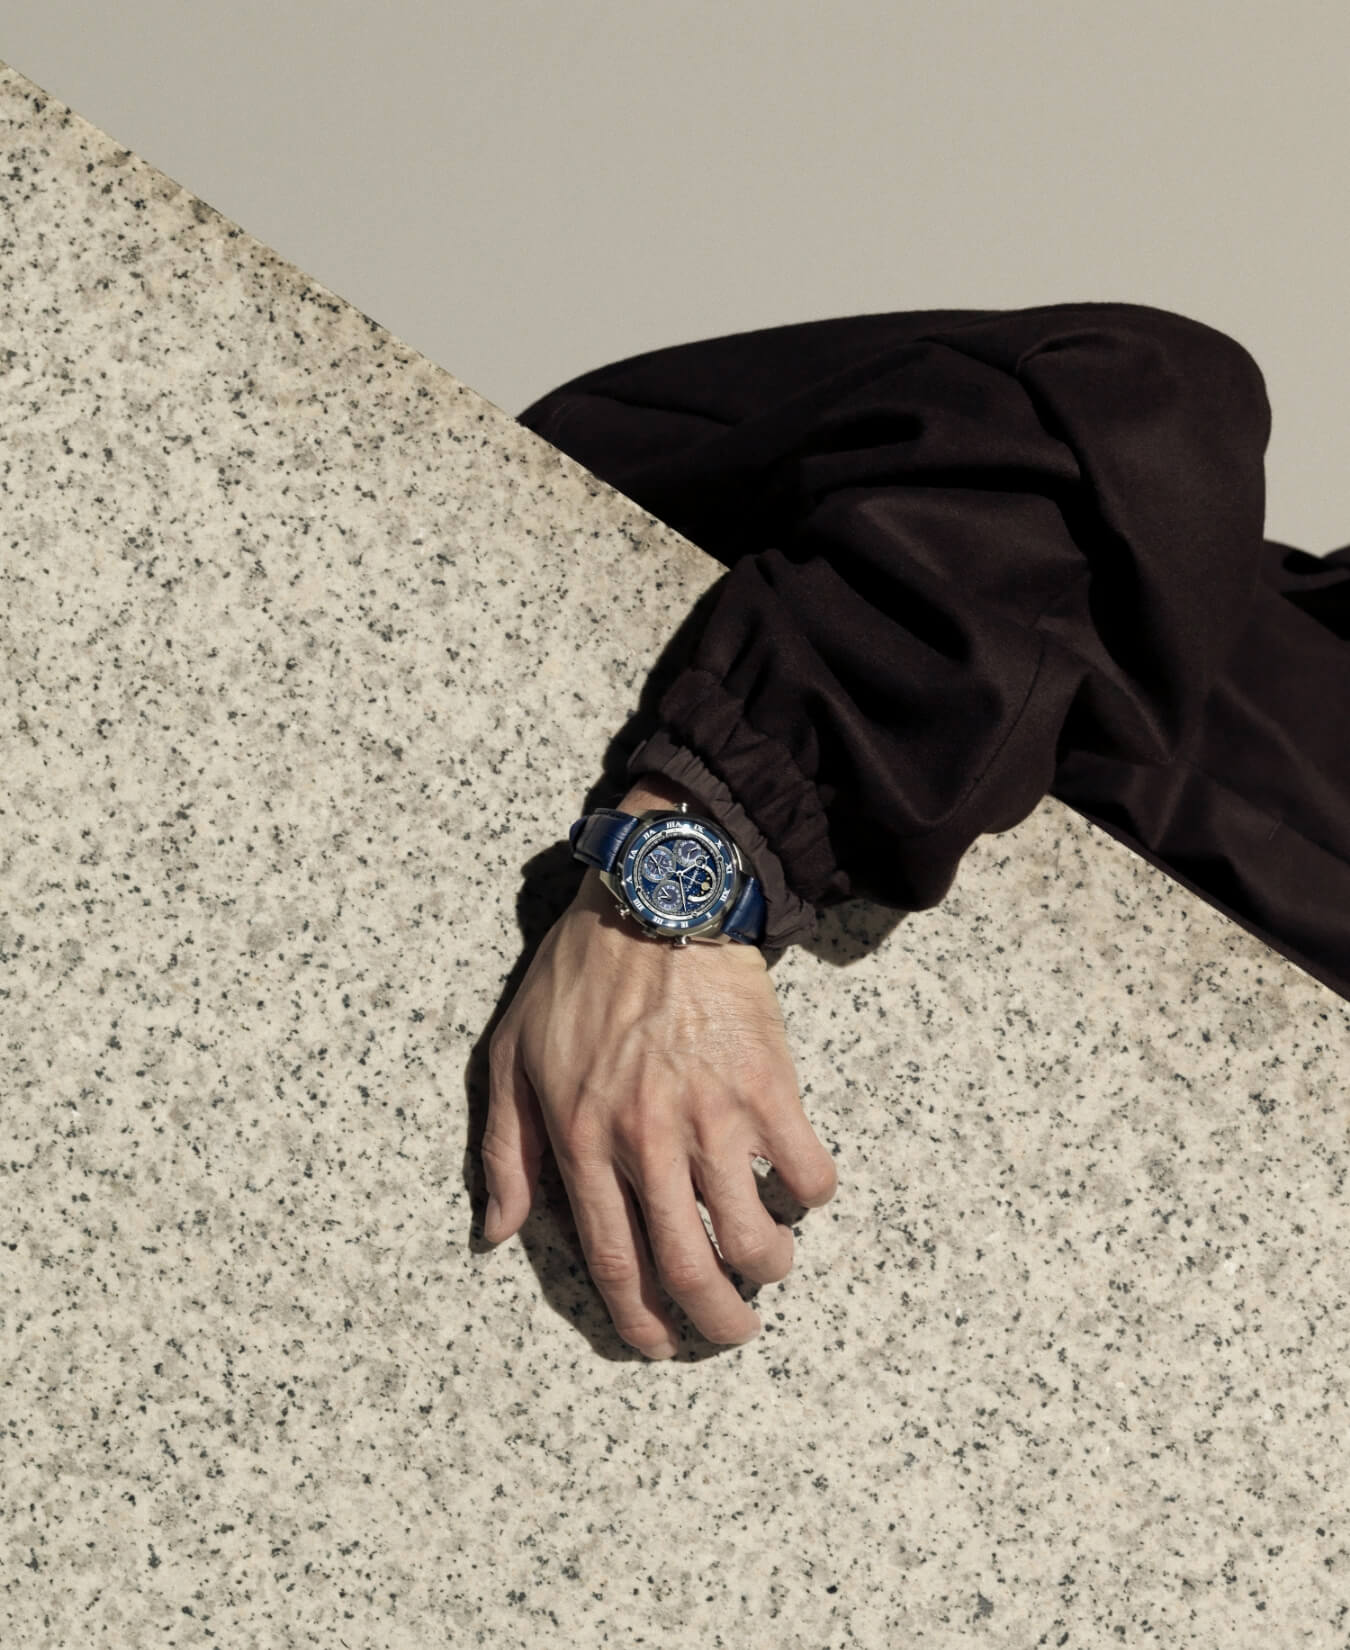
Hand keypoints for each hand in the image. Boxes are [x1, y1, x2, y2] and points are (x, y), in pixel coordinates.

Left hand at [481, 779, 837, 1357]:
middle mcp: (647, 1139)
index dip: (640, 1318)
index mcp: (583, 1139)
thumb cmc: (577, 975)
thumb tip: (496, 1232)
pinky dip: (811, 1196)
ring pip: (753, 1232)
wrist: (651, 898)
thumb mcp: (511, 1055)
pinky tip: (800, 1190)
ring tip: (771, 1263)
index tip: (661, 1343)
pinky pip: (806, 1168)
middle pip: (689, 1265)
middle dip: (717, 1320)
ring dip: (769, 1266)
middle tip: (733, 1331)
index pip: (614, 1259)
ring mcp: (712, 1114)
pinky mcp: (767, 1083)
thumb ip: (505, 1150)